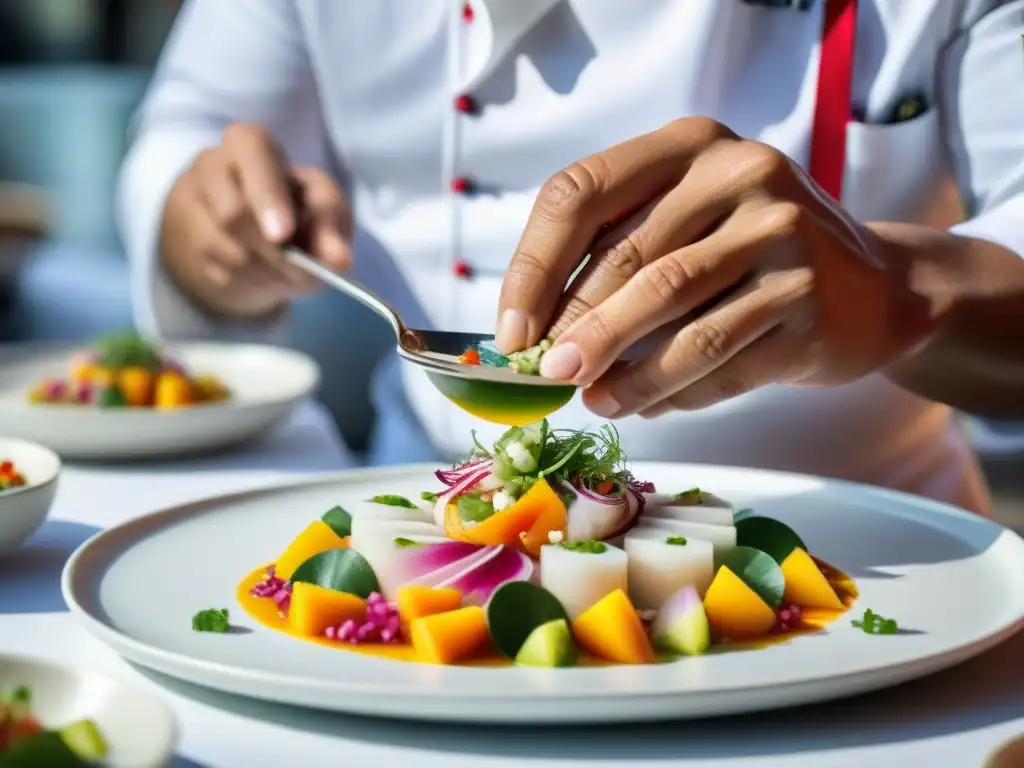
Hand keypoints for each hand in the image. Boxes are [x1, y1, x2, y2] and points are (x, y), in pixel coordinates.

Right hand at [161, 123, 351, 318]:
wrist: (255, 235)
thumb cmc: (295, 206)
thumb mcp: (322, 204)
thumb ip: (331, 223)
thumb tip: (339, 259)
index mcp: (248, 143)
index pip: (251, 153)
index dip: (267, 196)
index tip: (283, 236)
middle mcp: (211, 166)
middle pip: (233, 212)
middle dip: (274, 251)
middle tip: (302, 273)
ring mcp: (192, 204)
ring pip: (226, 248)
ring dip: (267, 271)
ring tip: (290, 274)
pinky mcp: (186, 242)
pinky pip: (219, 271)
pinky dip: (252, 282)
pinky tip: (266, 276)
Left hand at [496, 117, 946, 417]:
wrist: (874, 289)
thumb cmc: (749, 257)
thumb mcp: (685, 224)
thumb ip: (613, 257)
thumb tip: (531, 334)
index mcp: (690, 145)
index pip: (581, 192)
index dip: (532, 267)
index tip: (512, 332)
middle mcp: (742, 175)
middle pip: (626, 259)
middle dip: (573, 329)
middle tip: (545, 377)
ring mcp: (785, 238)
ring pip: (674, 314)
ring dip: (620, 369)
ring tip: (592, 400)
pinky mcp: (811, 303)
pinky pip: (720, 360)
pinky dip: (672, 391)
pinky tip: (644, 405)